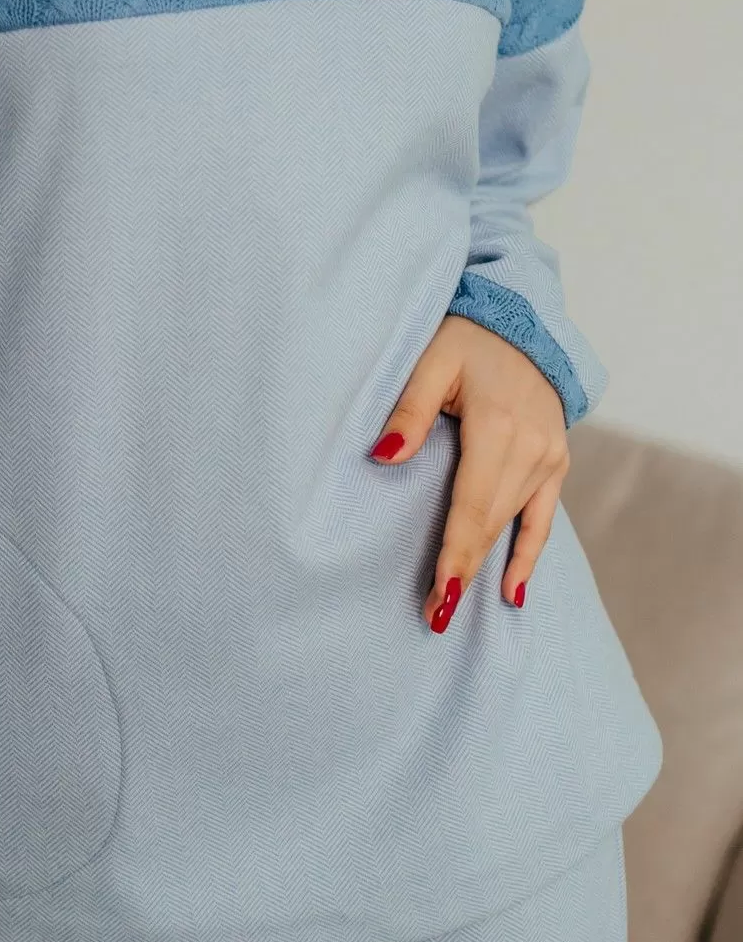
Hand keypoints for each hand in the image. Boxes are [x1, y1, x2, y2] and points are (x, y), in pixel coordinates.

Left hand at [368, 314, 570, 631]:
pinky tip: (511, 593)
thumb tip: (384, 456)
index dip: (454, 554)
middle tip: (431, 617)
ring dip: (484, 568)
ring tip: (452, 609)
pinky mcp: (557, 462)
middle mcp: (531, 449)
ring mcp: (549, 458)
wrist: (523, 324)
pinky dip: (528, 556)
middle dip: (462, 571)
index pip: (471, 507)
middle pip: (490, 524)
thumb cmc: (466, 340)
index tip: (437, 595)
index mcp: (498, 427)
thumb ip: (409, 410)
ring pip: (511, 524)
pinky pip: (544, 519)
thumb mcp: (431, 360)